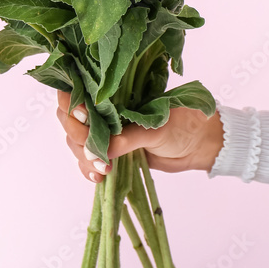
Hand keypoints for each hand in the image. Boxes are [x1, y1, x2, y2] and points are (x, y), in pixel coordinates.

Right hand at [56, 90, 224, 181]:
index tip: (83, 118)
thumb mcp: (153, 128)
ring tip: (103, 169)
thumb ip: (126, 138)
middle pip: (69, 120)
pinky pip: (88, 161)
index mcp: (111, 93)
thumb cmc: (181, 124)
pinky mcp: (110, 152)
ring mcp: (105, 132)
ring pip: (76, 143)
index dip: (71, 103)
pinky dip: (88, 170)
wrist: (198, 144)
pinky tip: (98, 177)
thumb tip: (100, 152)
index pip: (76, 91)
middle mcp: (103, 110)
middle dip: (77, 137)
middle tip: (94, 152)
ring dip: (84, 157)